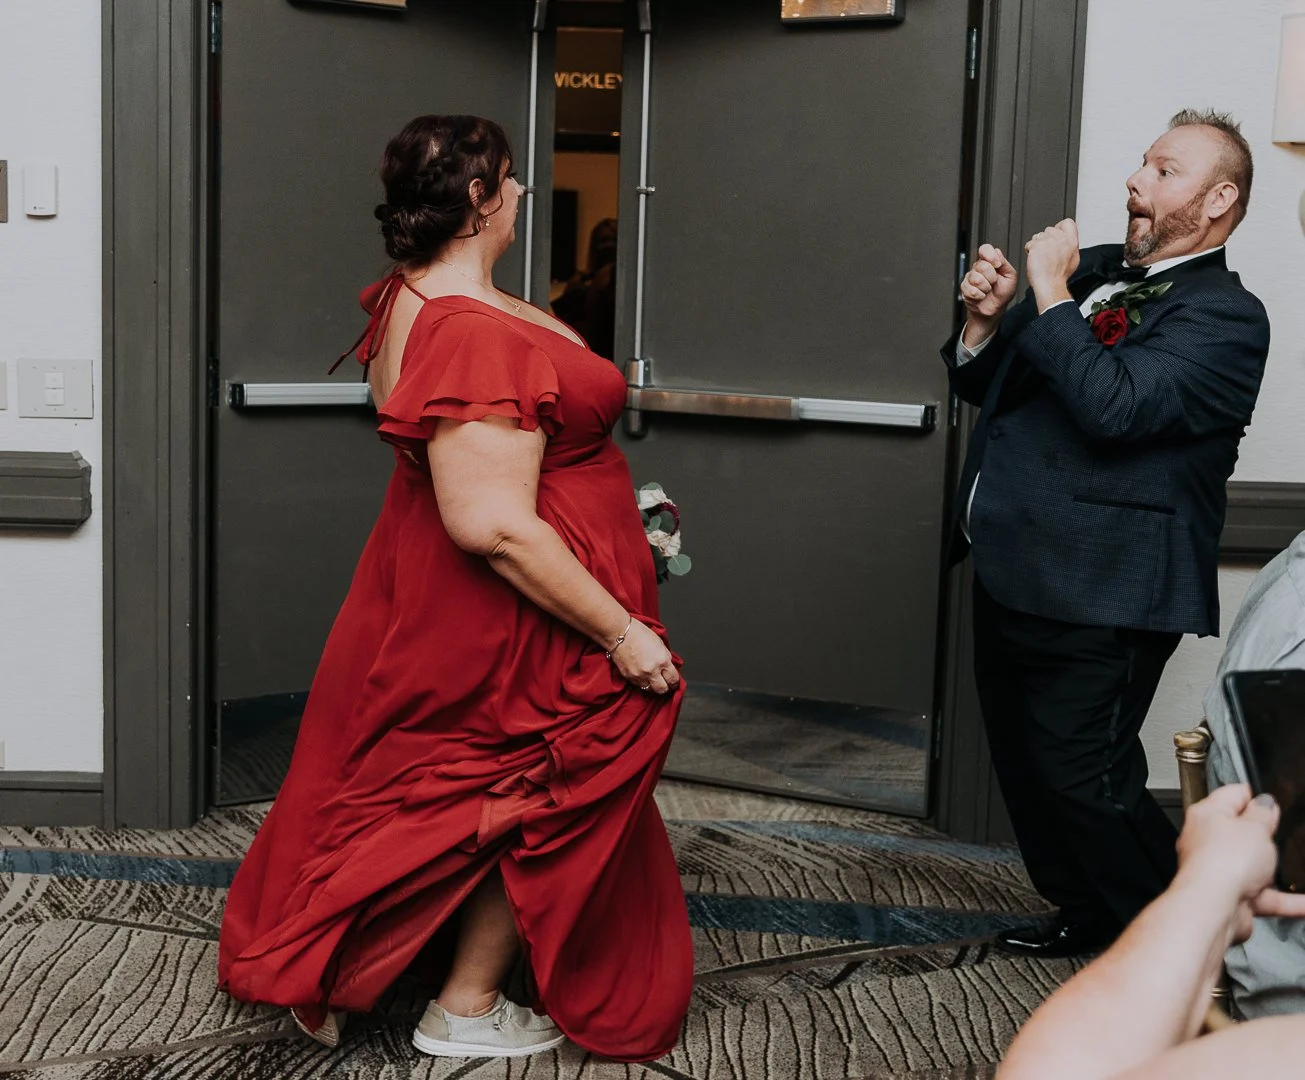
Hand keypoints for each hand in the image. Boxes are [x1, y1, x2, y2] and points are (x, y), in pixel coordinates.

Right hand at [609, 618, 680, 694]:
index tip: (673, 682)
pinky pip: (638, 685)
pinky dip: (642, 682)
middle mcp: (651, 670)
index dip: (675, 682)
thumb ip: (665, 656)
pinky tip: (642, 674)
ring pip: (650, 690)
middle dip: (665, 687)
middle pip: (663, 689)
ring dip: (652, 686)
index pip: (673, 679)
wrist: (619, 633)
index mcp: (662, 660)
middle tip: (665, 684)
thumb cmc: (638, 634)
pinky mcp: (629, 677)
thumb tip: (669, 666)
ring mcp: (639, 675)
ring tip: (652, 679)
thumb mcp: (659, 643)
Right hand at [960, 243, 1018, 320]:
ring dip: (986, 287)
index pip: (985, 249)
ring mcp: (970, 278)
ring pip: (976, 279)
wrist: (995, 309)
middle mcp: (978, 268)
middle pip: (982, 265)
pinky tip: (982, 295)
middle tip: (994, 282)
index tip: (997, 265)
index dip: (990, 255)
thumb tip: (997, 252)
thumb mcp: (1010, 276)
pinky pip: (971, 290)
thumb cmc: (1002, 293)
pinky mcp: (965, 289)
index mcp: (989, 262)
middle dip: (992, 277)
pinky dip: (980, 295)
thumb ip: (1004, 263)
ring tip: (988, 290)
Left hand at [1023, 218, 1079, 309]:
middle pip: (1050, 229)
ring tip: (1041, 257)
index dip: (1060, 226)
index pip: (1068, 222)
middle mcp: (1061, 239)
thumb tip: (1067, 241)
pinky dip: (1030, 251)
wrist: (1050, 284)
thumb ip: (1070, 246)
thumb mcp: (1073, 259)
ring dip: (1037, 245)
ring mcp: (1048, 241)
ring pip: (1038, 236)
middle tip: (1047, 252)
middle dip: (1046, 238)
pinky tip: (1035, 259)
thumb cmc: (1059, 275)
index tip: (1057, 233)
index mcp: (1072, 241)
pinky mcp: (1036, 246)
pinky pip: (1029, 244)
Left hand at [1176, 784, 1304, 943]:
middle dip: (1265, 835)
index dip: (1255, 796)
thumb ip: (1263, 813)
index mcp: (1207, 815)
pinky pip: (1265, 896)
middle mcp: (1209, 841)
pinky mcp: (1233, 896)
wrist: (1215, 907)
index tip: (1273, 800)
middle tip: (1284, 833)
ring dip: (1276, 869)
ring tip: (1298, 867)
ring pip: (1254, 866)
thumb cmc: (1224, 861)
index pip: (1231, 795)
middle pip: (1242, 832)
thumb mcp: (1254, 827)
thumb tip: (1264, 803)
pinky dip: (1288, 900)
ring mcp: (1220, 870)